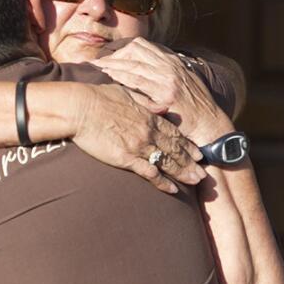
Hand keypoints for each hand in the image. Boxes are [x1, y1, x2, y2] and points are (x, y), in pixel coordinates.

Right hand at [70, 83, 206, 192]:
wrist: (79, 108)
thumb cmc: (98, 98)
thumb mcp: (127, 93)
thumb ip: (146, 101)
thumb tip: (162, 106)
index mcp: (149, 116)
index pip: (174, 133)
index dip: (188, 145)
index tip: (198, 154)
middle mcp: (148, 132)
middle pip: (175, 150)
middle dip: (191, 162)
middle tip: (203, 174)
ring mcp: (139, 146)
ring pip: (167, 162)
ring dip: (183, 173)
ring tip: (196, 182)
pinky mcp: (126, 158)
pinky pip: (150, 173)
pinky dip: (163, 182)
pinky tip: (173, 190)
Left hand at [90, 39, 232, 142]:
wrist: (209, 125)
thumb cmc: (193, 108)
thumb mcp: (180, 83)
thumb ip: (163, 73)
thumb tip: (143, 68)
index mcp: (172, 61)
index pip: (141, 45)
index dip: (121, 48)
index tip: (105, 53)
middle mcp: (170, 66)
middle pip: (134, 51)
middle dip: (112, 55)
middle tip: (94, 61)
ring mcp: (168, 79)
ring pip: (133, 65)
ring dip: (112, 65)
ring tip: (95, 68)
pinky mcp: (166, 94)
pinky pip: (138, 82)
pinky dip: (122, 78)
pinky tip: (108, 80)